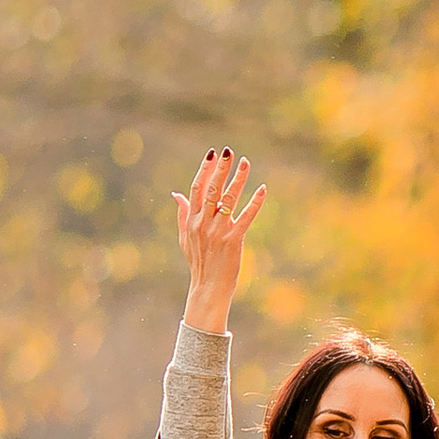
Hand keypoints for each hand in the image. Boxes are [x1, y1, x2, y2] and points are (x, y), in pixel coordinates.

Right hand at [174, 147, 264, 334]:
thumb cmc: (198, 262)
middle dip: (220, 169)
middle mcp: (202, 223)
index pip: (196, 189)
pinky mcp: (233, 241)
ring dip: (238, 180)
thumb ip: (182, 214)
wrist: (208, 287)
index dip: (204, 169)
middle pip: (211, 190)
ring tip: (246, 163)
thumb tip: (175, 194)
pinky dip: (255, 202)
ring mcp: (217, 232)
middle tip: (229, 151)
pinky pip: (246, 218)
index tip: (211, 153)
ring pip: (228, 200)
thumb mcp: (184, 237)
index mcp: (191, 220)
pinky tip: (263, 189)